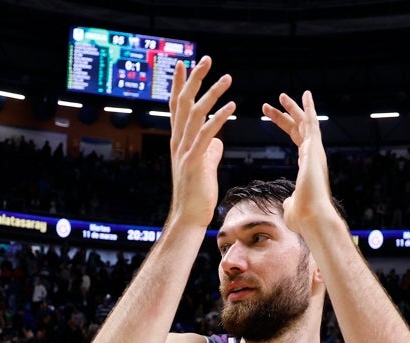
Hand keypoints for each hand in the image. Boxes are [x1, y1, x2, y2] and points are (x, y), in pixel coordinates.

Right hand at [167, 57, 234, 227]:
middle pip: (183, 102)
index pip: (177, 106)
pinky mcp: (195, 160)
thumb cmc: (197, 195)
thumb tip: (217, 141)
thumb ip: (210, 151)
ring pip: (195, 113)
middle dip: (193, 79)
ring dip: (212, 93)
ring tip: (227, 77)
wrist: (189, 217)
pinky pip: (208, 133)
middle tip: (204, 59)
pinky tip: (232, 106)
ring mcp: (185, 151)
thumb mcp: (204, 167)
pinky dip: (219, 117)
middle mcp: (178, 142)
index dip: (179, 84)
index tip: (183, 64)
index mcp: (179, 142)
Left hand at [262, 91, 335, 232]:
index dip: (284, 126)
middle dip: (283, 116)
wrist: (313, 218)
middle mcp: (314, 156)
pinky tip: (305, 95)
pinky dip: (310, 109)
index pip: (296, 139)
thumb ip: (289, 201)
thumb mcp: (291, 207)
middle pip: (298, 129)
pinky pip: (312, 124)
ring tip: (281, 96)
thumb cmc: (303, 218)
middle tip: (268, 105)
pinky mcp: (315, 150)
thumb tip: (287, 202)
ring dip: (293, 109)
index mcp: (307, 166)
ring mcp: (316, 152)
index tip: (271, 116)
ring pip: (305, 123)